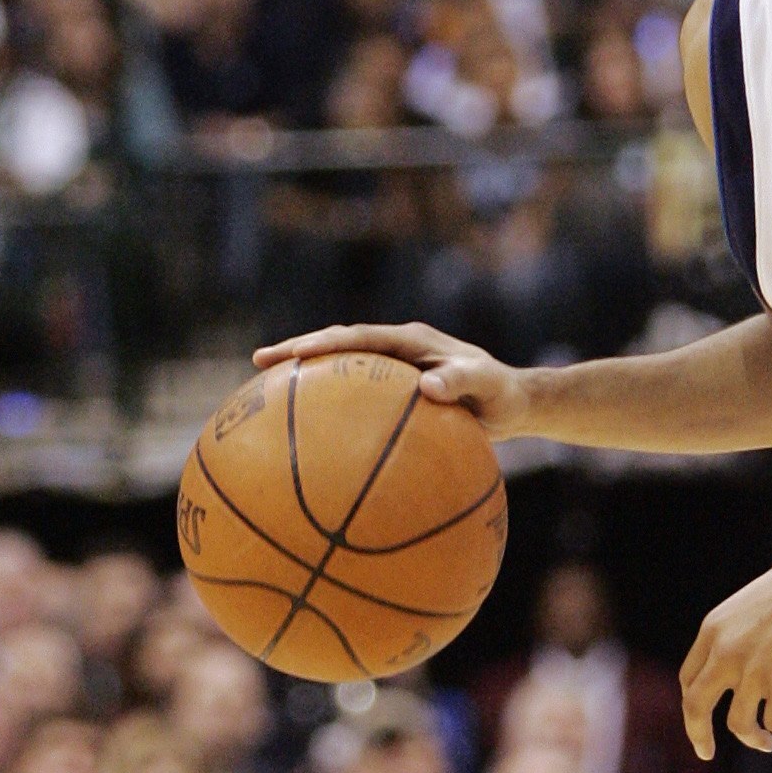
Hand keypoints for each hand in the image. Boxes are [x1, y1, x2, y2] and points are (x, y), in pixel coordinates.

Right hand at [250, 320, 530, 436]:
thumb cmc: (502, 394)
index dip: (326, 343)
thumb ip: (462, 380)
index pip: (360, 336)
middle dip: (298, 351)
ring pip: (340, 368)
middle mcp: (396, 349)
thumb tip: (429, 386)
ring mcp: (392, 368)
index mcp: (411, 340)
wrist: (514, 402)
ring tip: (264, 392)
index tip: (296, 354)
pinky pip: (354, 397)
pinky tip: (306, 436)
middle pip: (338, 344)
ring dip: (306, 376)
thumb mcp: (489, 386)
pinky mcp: (393, 391)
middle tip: (258, 362)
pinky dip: (329, 406)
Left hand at [682, 542, 771, 757]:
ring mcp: (753, 672)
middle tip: (706, 752)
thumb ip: (732, 637)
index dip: (692, 705)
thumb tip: (732, 670)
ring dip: (752, 738)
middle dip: (699, 735)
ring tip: (765, 742)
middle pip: (696, 708)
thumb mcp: (746, 607)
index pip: (688, 679)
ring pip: (738, 724)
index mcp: (713, 632)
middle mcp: (725, 654)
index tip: (701, 720)